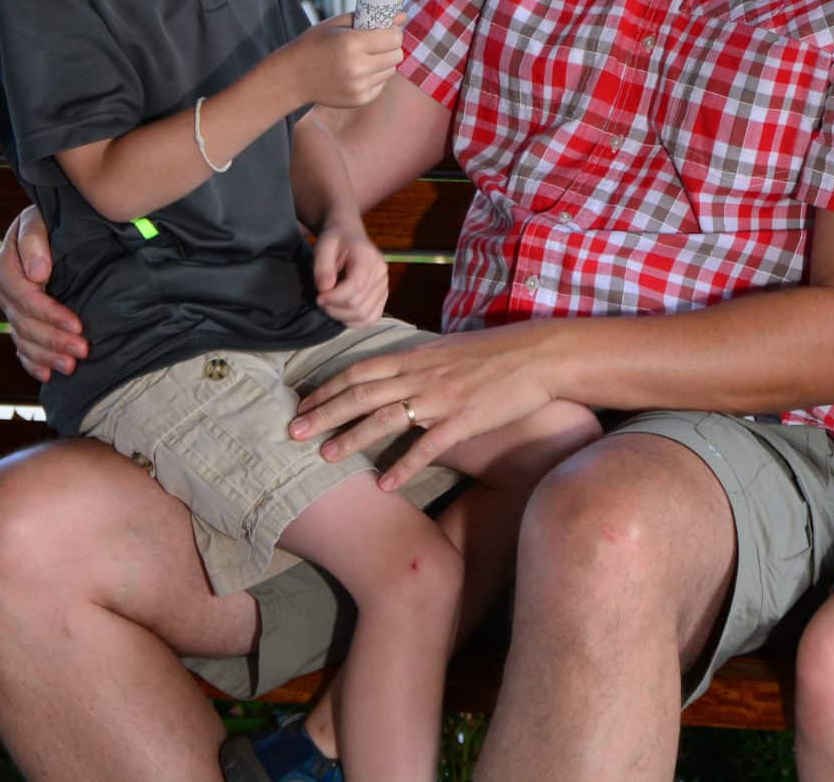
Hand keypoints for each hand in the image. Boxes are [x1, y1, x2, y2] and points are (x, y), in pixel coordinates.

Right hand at [0, 205, 86, 381]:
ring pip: (23, 338)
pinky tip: (48, 375)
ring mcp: (12, 308)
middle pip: (24, 322)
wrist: (59, 226)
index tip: (78, 324)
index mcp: (7, 264)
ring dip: (46, 355)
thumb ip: (34, 239)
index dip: (48, 313)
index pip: (23, 295)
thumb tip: (37, 272)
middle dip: (53, 339)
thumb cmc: (54, 219)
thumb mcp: (42, 218)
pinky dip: (33, 362)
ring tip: (72, 367)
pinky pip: (21, 347)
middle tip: (83, 351)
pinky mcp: (23, 320)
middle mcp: (5, 289)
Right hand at [277, 17, 402, 109]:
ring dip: (383, 62)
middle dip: (390, 47)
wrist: (292, 77)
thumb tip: (402, 16)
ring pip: (390, 70)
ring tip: (364, 58)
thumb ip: (370, 18)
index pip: (393, 38)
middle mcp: (358, 67)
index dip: (393, 32)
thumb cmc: (314, 45)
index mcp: (352, 43)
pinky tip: (357, 72)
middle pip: (396, 55)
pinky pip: (381, 84)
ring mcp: (359, 86)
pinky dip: (375, 77)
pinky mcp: (359, 100)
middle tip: (377, 43)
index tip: (386, 30)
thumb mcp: (336, 24)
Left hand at [291, 322, 554, 491]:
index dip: (328, 388)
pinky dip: (404, 466)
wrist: (539, 356)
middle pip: (362, 393)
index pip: (360, 370)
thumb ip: (420, 362)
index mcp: (417, 356)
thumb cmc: (498, 352)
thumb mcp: (451, 349)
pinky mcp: (464, 420)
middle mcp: (422, 375)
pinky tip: (385, 485)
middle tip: (294, 433)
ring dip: (352, 437)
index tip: (303, 405)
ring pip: (385, 417)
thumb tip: (395, 371)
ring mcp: (442, 398)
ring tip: (325, 457)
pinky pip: (428, 446)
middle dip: (325, 413)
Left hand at [313, 218, 389, 325]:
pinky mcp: (383, 296)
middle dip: (335, 308)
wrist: (349, 235)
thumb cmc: (335, 240)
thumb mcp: (322, 246)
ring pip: (365, 316)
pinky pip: (372, 318)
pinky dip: (355, 322)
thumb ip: (322, 267)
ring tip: (330, 306)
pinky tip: (342, 313)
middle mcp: (381, 273)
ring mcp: (385, 286)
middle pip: (359, 305)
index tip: (318, 296)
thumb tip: (324, 289)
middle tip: (321, 300)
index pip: (356, 287)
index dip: (334, 298)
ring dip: (342, 317)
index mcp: (368, 258)